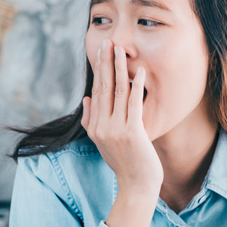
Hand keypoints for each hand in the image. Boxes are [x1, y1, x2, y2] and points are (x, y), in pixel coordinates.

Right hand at [81, 39, 162, 194]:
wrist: (136, 185)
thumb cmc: (123, 163)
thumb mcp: (101, 142)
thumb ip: (91, 120)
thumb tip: (86, 98)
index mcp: (93, 127)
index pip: (97, 92)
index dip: (99, 70)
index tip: (101, 51)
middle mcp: (102, 126)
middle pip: (104, 87)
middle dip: (105, 62)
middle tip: (107, 41)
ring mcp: (116, 129)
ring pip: (118, 91)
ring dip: (119, 68)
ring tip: (120, 49)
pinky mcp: (133, 132)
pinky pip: (134, 102)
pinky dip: (137, 85)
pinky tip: (140, 70)